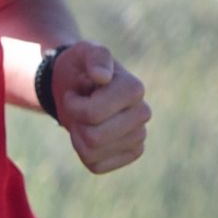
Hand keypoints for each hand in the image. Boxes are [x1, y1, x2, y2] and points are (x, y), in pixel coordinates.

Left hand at [50, 43, 148, 172]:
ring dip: (79, 135)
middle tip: (80, 106)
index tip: (78, 90)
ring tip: (85, 119)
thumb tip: (102, 76)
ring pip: (93, 153)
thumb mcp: (84, 52)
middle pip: (94, 138)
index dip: (74, 104)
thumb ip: (95, 56)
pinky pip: (96, 165)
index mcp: (135, 89)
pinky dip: (84, 152)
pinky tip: (91, 133)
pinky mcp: (130, 154)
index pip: (93, 115)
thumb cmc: (81, 67)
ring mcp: (138, 136)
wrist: (78, 85)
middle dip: (77, 122)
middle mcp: (142, 114)